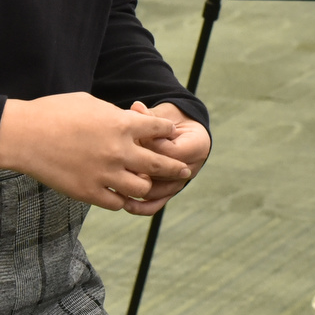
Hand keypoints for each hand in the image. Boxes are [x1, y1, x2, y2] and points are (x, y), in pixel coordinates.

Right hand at [0, 92, 192, 211]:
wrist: (24, 136)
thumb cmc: (54, 112)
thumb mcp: (91, 103)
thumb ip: (114, 115)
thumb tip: (129, 120)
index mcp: (121, 124)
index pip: (159, 130)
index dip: (167, 133)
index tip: (170, 136)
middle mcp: (119, 151)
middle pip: (160, 164)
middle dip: (176, 168)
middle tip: (185, 172)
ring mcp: (105, 174)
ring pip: (141, 188)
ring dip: (145, 185)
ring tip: (147, 185)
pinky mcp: (89, 193)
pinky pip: (117, 203)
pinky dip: (122, 199)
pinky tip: (121, 195)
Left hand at [118, 101, 210, 215]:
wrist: (180, 132)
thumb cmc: (170, 120)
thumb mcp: (164, 114)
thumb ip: (150, 116)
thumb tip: (135, 108)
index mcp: (197, 144)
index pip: (172, 151)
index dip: (153, 145)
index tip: (135, 137)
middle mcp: (191, 167)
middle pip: (164, 175)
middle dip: (141, 168)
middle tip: (119, 163)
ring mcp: (180, 182)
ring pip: (158, 192)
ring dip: (138, 189)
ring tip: (117, 184)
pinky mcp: (168, 192)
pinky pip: (156, 204)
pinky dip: (142, 207)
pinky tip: (126, 203)